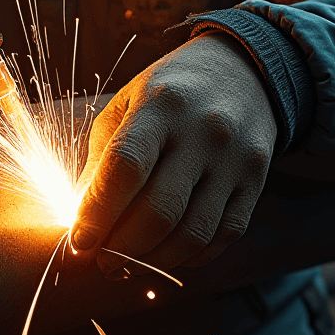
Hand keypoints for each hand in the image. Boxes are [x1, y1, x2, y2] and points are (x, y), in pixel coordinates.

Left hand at [71, 32, 276, 273]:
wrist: (243, 70)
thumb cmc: (171, 89)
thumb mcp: (128, 104)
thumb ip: (102, 159)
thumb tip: (80, 218)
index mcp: (161, 104)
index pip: (126, 167)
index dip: (97, 212)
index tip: (78, 241)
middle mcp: (203, 131)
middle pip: (159, 210)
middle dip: (121, 248)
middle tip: (100, 260)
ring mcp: (234, 158)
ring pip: (192, 233)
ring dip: (152, 261)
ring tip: (127, 264)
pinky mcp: (256, 180)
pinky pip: (223, 235)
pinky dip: (189, 256)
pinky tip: (166, 253)